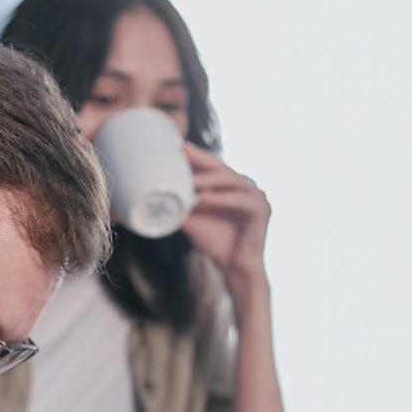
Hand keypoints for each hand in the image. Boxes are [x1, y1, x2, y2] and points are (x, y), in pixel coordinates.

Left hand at [181, 143, 271, 288]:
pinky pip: (240, 199)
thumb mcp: (191, 219)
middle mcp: (244, 184)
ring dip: (208, 179)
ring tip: (188, 181)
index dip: (193, 154)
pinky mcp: (262, 209)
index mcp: (229, 184)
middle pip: (219, 166)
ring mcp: (256, 195)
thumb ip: (178, 204)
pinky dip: (221, 198)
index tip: (173, 144)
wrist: (234, 267)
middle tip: (180, 149)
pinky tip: (203, 198)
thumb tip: (150, 194)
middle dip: (199, 157)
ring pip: (229, 180)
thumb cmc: (214, 242)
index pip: (210, 164)